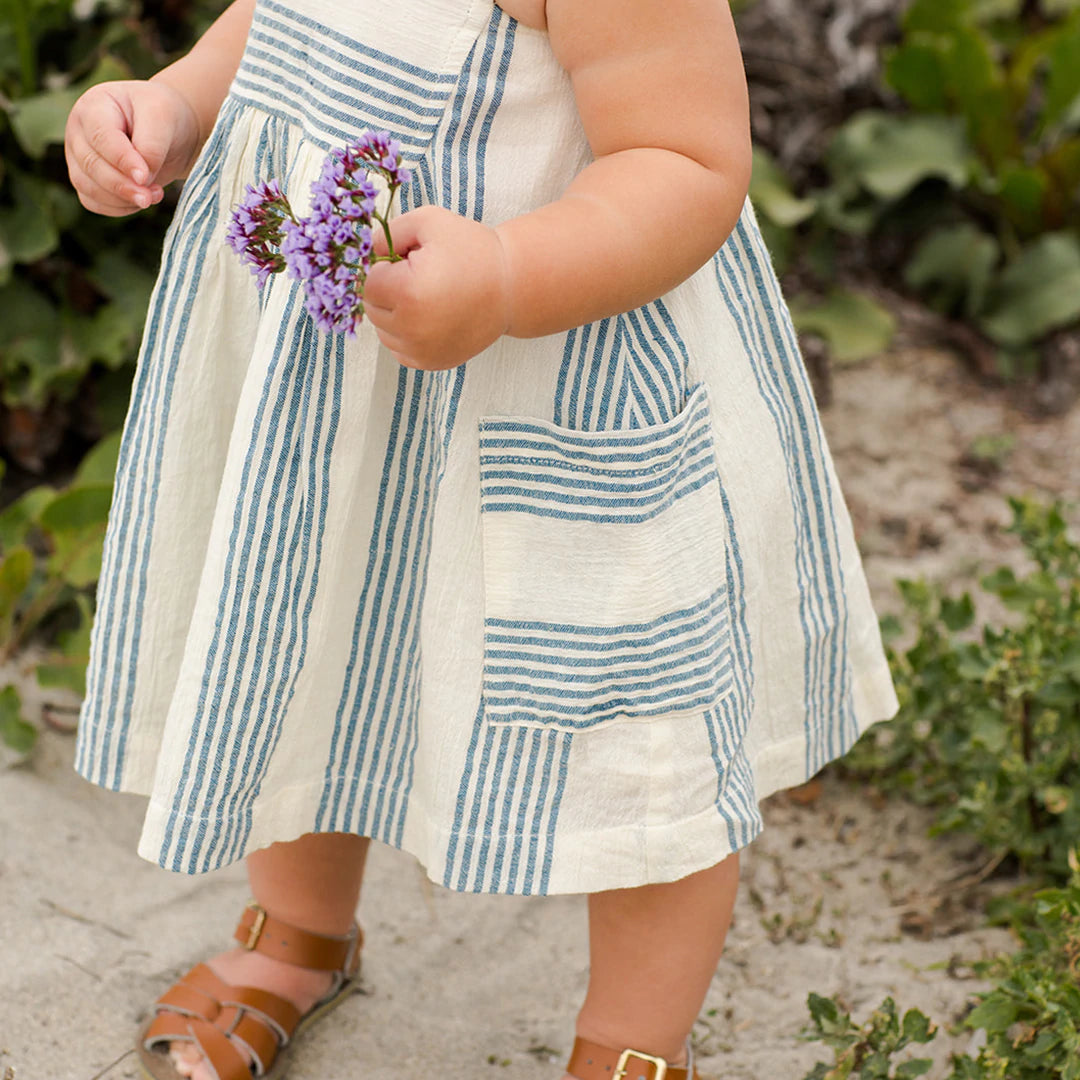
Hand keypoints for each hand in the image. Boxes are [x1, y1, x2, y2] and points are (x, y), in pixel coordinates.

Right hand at [64, 79, 201, 216]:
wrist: (168, 130)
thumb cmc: (163, 115)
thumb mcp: (163, 117)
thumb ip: (151, 146)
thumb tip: (140, 179)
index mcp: (93, 106)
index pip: (100, 137)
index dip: (121, 160)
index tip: (144, 177)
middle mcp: (78, 130)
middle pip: (91, 165)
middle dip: (123, 186)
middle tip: (154, 196)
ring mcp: (78, 157)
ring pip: (88, 187)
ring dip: (123, 199)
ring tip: (155, 195)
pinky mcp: (86, 180)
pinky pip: (94, 203)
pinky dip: (119, 208)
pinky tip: (141, 200)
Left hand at [363, 205, 511, 369]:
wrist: (510, 287)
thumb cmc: (472, 250)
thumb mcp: (429, 222)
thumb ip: (388, 233)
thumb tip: (367, 254)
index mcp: (408, 292)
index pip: (368, 283)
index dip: (386, 268)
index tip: (409, 262)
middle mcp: (412, 328)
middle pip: (372, 309)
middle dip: (388, 291)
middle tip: (420, 278)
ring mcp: (422, 350)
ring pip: (383, 332)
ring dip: (394, 314)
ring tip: (425, 298)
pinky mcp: (431, 363)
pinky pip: (399, 349)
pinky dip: (406, 334)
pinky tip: (429, 318)